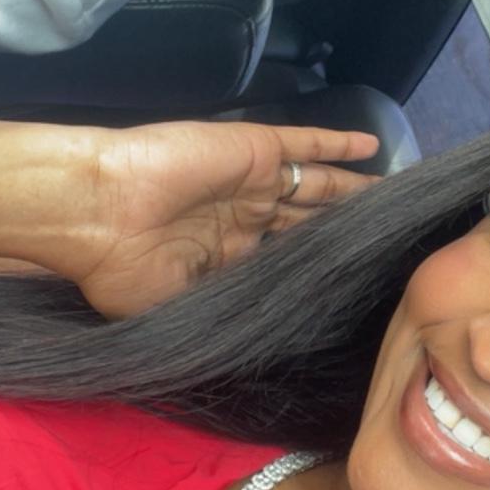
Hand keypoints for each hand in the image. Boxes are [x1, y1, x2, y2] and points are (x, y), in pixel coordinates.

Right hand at [44, 120, 378, 317]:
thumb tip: (262, 346)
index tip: (361, 282)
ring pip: (318, 184)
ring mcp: (252, 181)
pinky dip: (339, 143)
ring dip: (355, 190)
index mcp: (227, 257)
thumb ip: (221, 314)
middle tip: (391, 238)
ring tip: (396, 197)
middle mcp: (246, 217)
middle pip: (311, 222)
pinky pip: (307, 143)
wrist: (94, 210)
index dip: (321, 269)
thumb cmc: (123, 268)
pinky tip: (373, 147)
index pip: (288, 262)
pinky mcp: (256, 149)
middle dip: (347, 230)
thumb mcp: (173, 309)